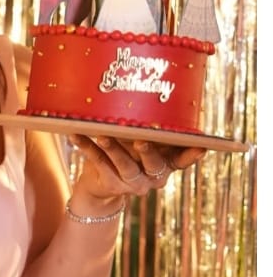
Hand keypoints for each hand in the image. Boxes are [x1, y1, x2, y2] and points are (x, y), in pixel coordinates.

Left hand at [69, 132, 205, 201]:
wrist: (100, 185)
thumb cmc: (126, 151)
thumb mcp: (140, 140)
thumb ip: (149, 128)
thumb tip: (148, 91)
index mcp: (166, 163)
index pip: (183, 160)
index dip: (192, 155)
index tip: (201, 145)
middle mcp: (154, 176)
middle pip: (154, 164)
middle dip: (148, 152)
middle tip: (142, 140)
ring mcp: (133, 184)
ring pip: (125, 166)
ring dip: (114, 149)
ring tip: (103, 135)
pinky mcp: (112, 185)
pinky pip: (99, 163)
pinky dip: (87, 148)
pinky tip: (76, 135)